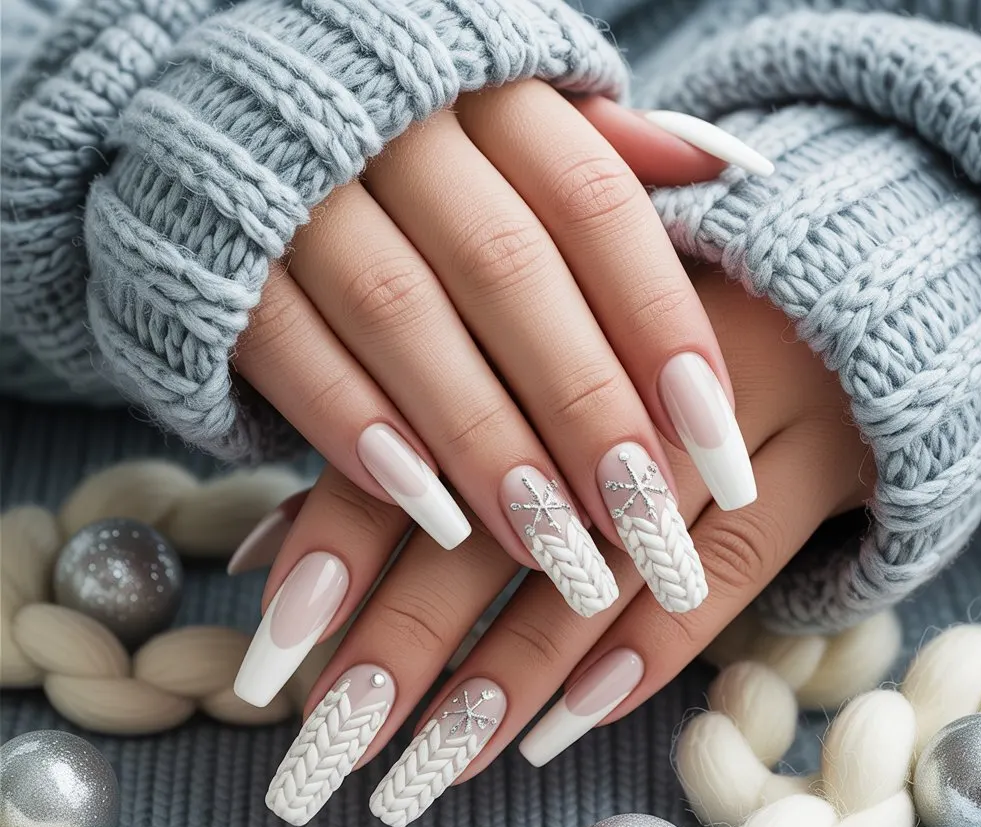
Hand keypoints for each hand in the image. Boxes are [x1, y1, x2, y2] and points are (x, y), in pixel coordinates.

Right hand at [231, 80, 770, 644]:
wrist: (227, 117)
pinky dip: (357, 430)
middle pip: (509, 273)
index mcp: (487, 96)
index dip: (659, 325)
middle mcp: (398, 131)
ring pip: (402, 318)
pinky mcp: (221, 264)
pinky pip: (290, 348)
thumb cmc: (409, 143)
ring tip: (550, 544)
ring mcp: (298, 192)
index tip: (717, 441)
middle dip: (582, 406)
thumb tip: (728, 171)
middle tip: (642, 520)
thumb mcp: (510, 126)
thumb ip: (606, 154)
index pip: (595, 208)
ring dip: (482, 441)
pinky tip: (426, 512)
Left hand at [261, 264, 873, 826]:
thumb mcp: (531, 341)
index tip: (276, 656)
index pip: (420, 432)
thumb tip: (264, 546)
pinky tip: (565, 729)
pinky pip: (731, 571)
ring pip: (609, 558)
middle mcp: (632, 349)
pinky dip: (647, 652)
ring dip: (514, 671)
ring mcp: (740, 396)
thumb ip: (403, 435)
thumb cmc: (643, 318)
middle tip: (334, 743)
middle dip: (410, 638)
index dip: (341, 549)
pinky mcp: (826, 451)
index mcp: (538, 294)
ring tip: (432, 763)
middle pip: (499, 512)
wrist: (845, 275)